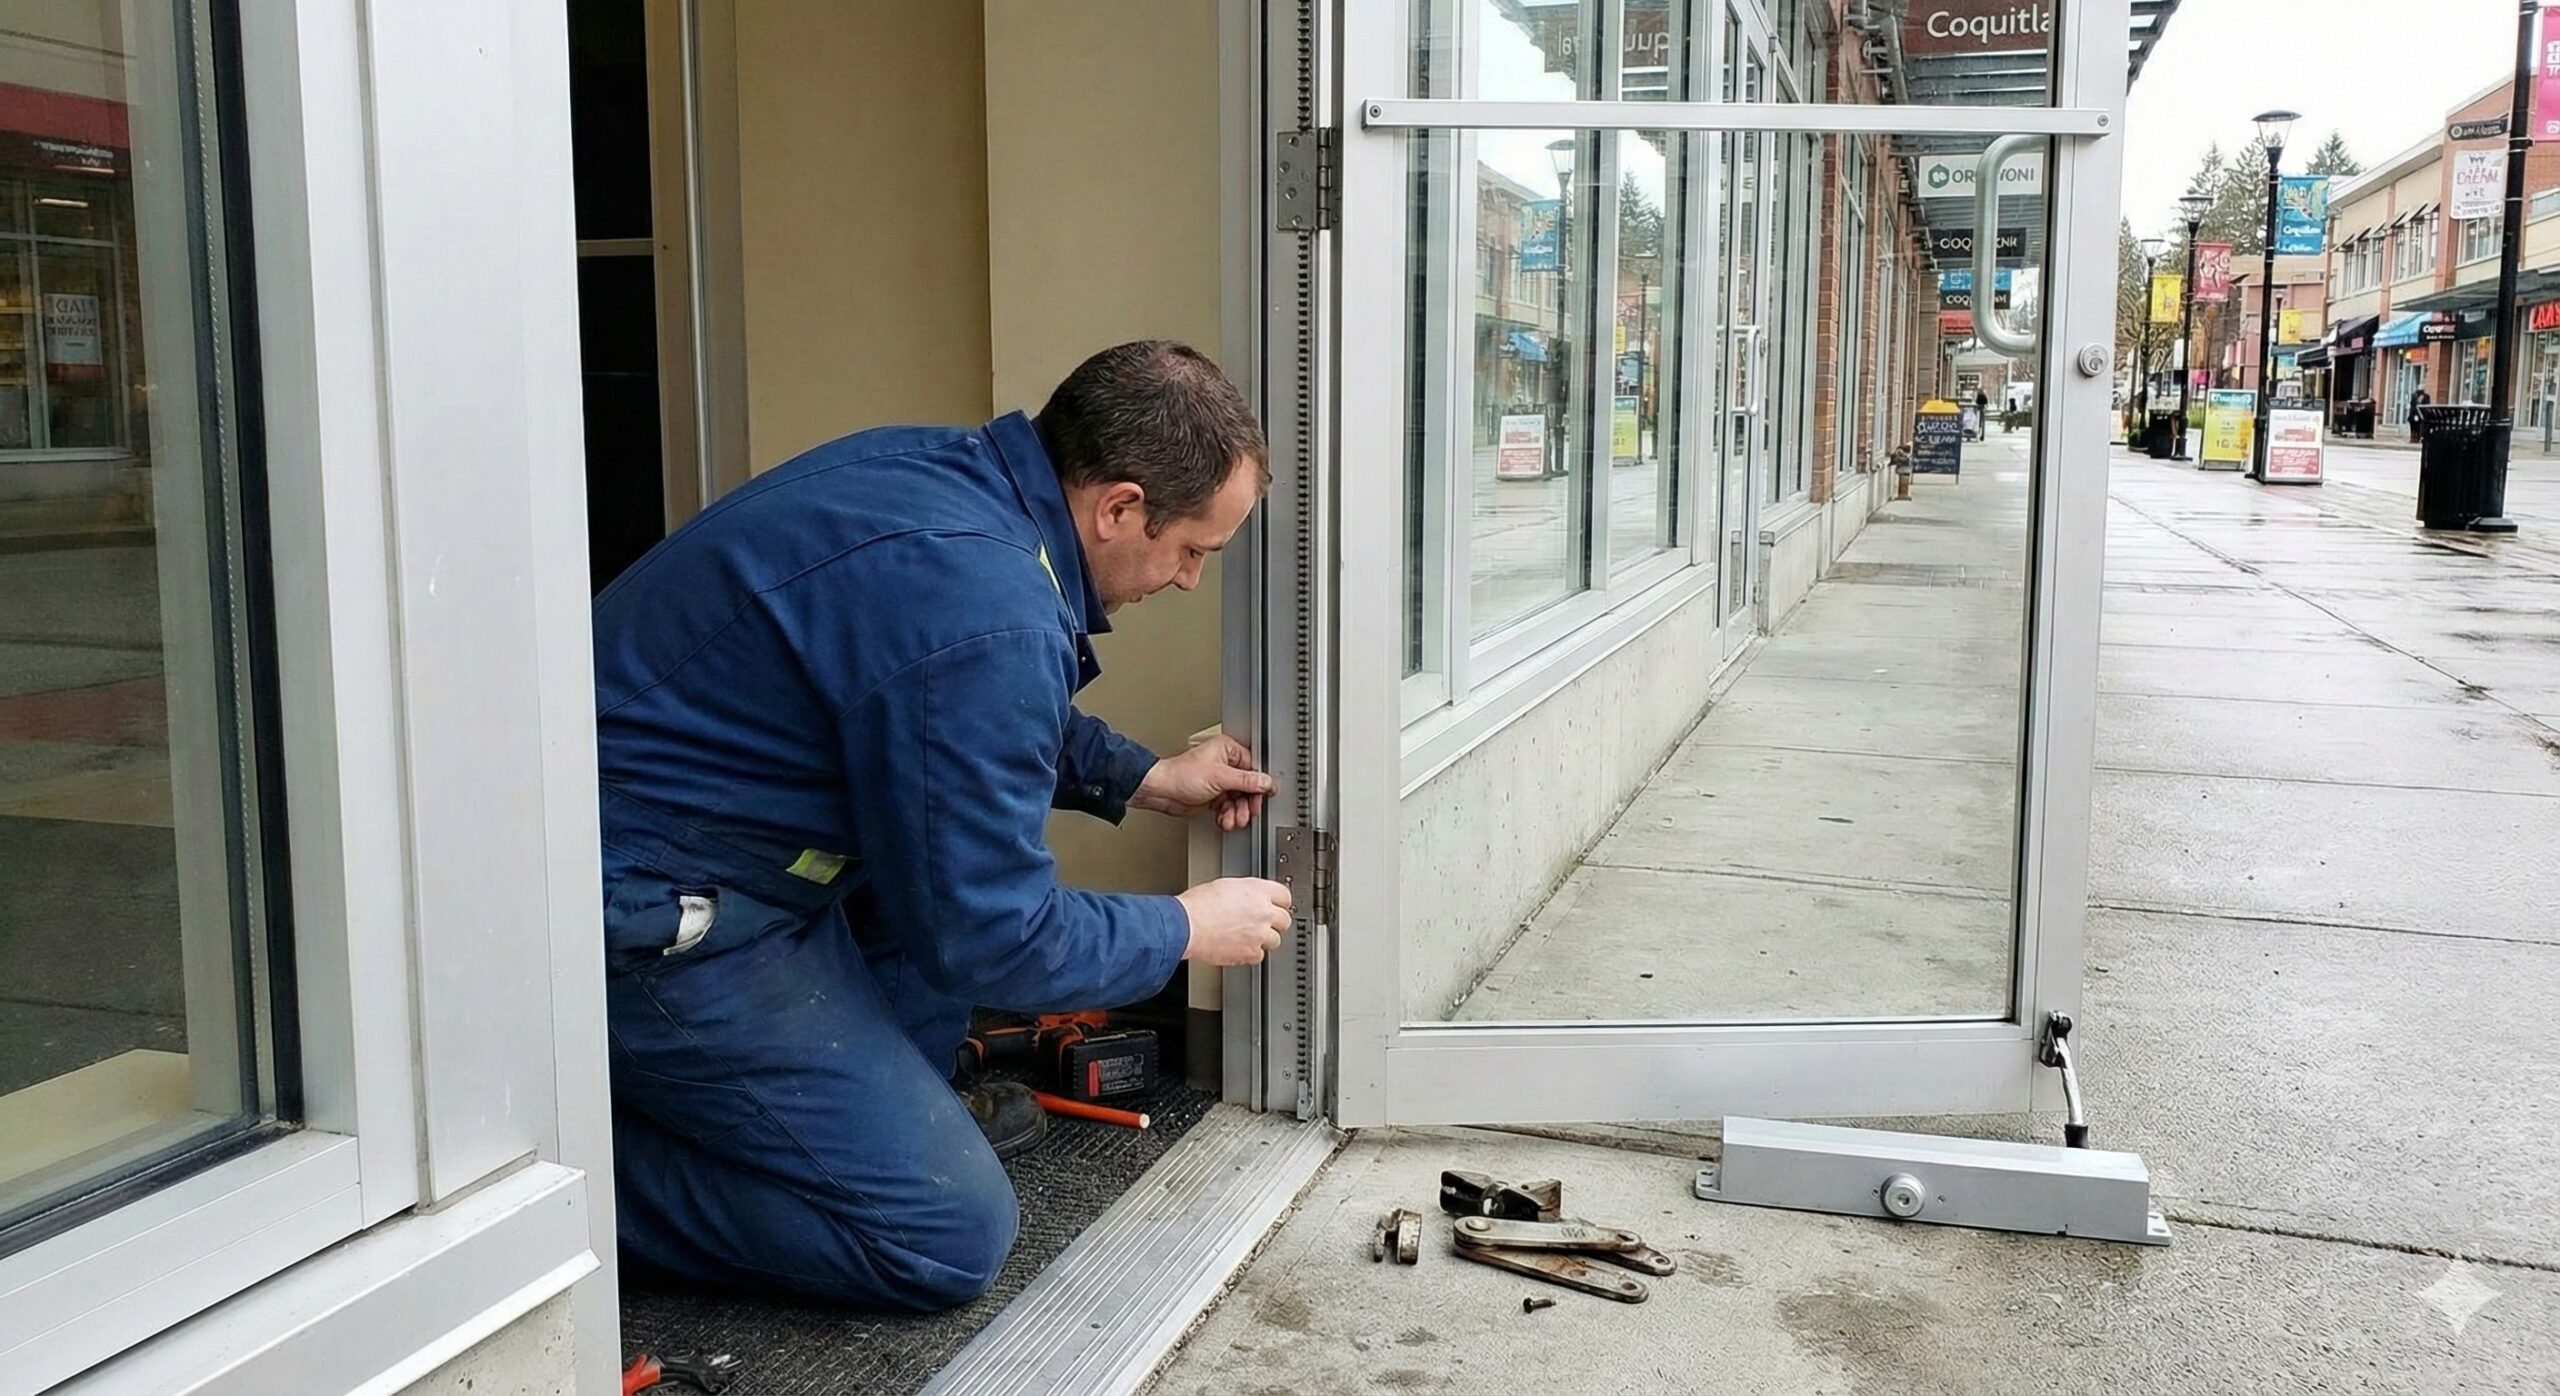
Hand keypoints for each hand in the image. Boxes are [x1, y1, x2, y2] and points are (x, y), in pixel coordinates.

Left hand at [1133, 734, 1274, 831]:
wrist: (1161, 792)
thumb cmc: (1181, 775)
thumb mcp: (1219, 777)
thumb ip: (1246, 781)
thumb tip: (1266, 782)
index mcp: (1228, 750)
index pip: (1253, 768)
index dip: (1259, 785)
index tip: (1262, 798)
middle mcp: (1225, 764)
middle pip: (1248, 787)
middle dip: (1247, 803)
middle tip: (1246, 813)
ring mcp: (1219, 781)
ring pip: (1239, 800)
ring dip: (1237, 812)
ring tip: (1232, 819)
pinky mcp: (1214, 795)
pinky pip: (1229, 807)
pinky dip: (1228, 816)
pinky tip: (1224, 819)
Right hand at [1177, 877, 1293, 966]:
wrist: (1187, 926)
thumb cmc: (1198, 906)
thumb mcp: (1224, 886)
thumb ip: (1243, 893)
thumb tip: (1247, 898)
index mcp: (1257, 891)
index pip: (1284, 895)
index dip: (1280, 902)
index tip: (1277, 906)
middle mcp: (1263, 912)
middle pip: (1284, 920)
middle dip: (1275, 923)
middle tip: (1263, 924)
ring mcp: (1260, 934)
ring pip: (1275, 940)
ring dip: (1264, 939)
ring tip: (1248, 937)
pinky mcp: (1251, 953)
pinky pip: (1260, 956)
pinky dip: (1251, 954)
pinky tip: (1239, 948)